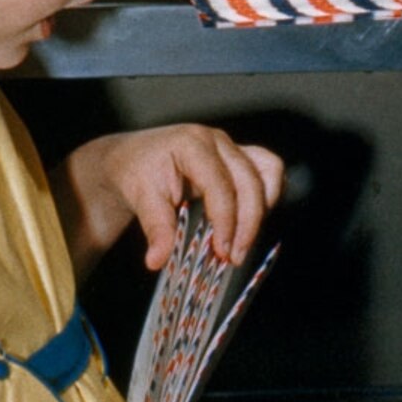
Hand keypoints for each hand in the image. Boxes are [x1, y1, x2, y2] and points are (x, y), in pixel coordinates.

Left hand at [59, 123, 283, 273]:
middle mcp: (218, 141)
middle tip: (235, 257)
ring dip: (263, 208)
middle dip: (248, 222)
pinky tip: (250, 223)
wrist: (134, 157)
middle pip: (250, 179)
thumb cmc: (136, 171)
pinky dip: (267, 197)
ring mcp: (231, 147)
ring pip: (268, 171)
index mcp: (192, 144)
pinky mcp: (239, 157)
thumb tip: (158, 260)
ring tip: (244, 241)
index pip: (220, 184)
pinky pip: (268, 171)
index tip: (222, 252)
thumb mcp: (139, 197)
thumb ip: (155, 227)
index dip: (225, 220)